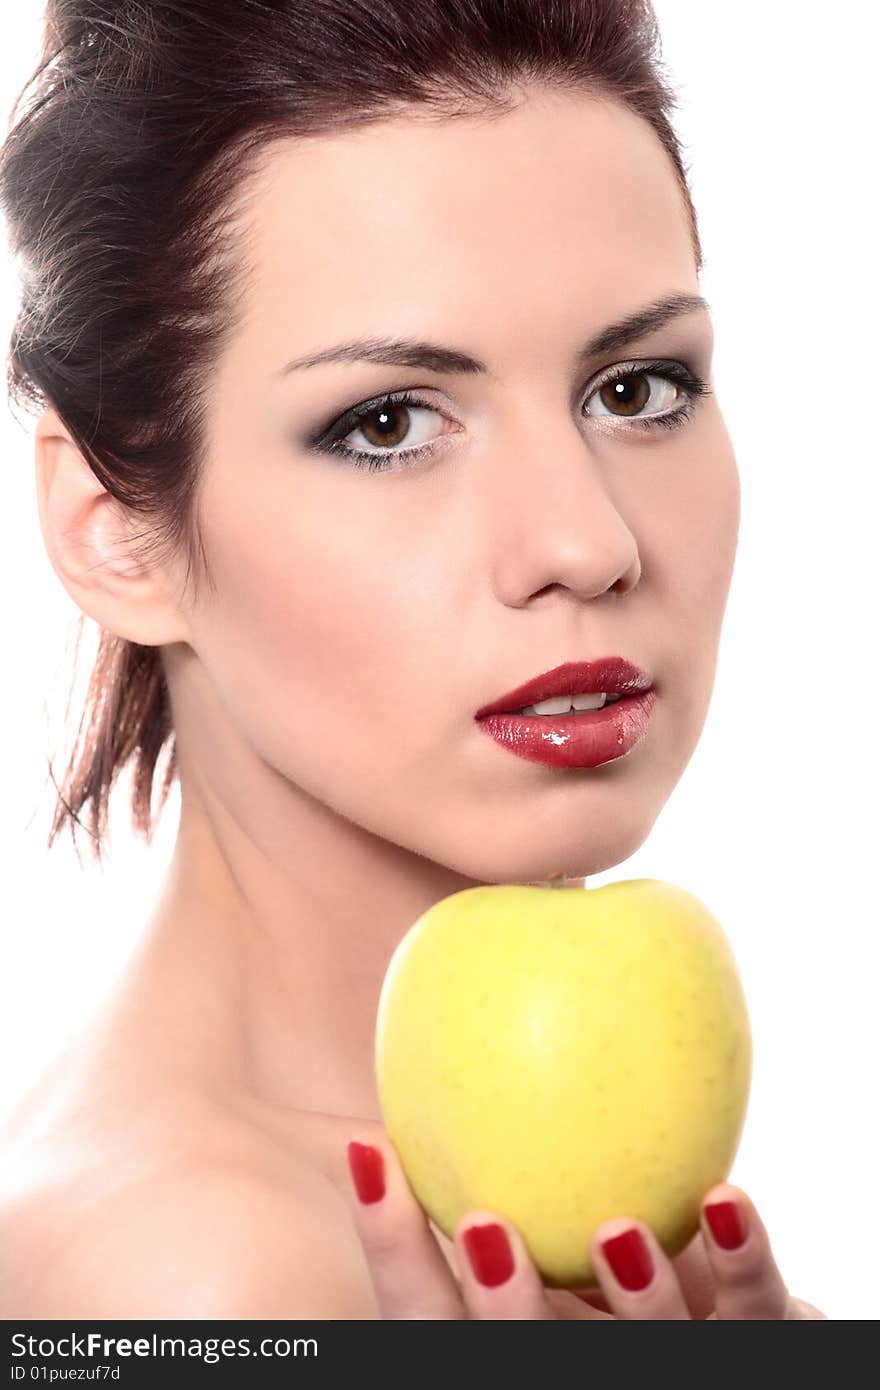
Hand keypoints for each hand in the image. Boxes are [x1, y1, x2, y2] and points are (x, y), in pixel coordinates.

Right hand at [345, 1132, 826, 1318]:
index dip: (391, 1244)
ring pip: (649, 1354)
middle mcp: (577, 1358)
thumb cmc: (606, 1240)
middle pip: (529, 1358)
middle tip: (485, 1227)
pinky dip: (741, 1257)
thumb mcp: (548, 1191)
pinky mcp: (751, 1341)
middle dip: (503, 1310)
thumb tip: (441, 1012)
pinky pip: (754, 1307)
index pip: (428, 1311)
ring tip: (618, 1230)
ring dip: (634, 1302)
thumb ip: (506, 1141)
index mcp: (511, 1334)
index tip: (370, 1149)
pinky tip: (721, 1197)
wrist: (728, 1311)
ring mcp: (665, 1360)